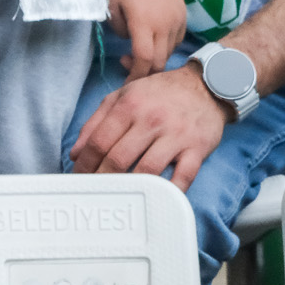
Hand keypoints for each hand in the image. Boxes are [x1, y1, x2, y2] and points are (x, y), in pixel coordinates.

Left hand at [69, 60, 227, 189]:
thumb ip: (96, 121)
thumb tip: (75, 153)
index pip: (99, 142)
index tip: (78, 177)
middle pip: (118, 159)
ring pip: (146, 170)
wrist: (208, 85)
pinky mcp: (197, 148)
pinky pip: (183, 176)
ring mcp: (176, 135)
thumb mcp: (125, 95)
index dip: (84, 164)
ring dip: (129, 188)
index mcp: (131, 105)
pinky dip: (169, 192)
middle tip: (94, 192)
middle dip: (101, 180)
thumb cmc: (162, 93)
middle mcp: (152, 119)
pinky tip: (156, 199)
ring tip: (118, 196)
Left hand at [106, 0, 187, 79]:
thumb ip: (117, 29)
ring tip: (139, 49)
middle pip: (159, 61)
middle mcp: (165, 26)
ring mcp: (177, 22)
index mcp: (144, 23)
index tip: (126, 83)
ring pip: (169, 52)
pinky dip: (165, 47)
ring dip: (154, 58)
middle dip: (144, 71)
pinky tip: (153, 39)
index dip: (135, 75)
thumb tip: (129, 41)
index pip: (144, 59)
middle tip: (128, 65)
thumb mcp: (110, 6)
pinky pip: (176, 41)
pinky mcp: (183, 17)